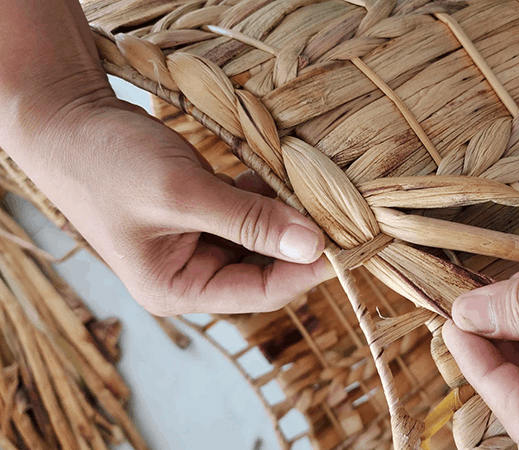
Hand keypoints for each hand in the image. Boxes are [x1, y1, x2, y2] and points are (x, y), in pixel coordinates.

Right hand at [0, 0, 334, 315]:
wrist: (68, 122)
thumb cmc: (109, 163)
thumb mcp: (181, 192)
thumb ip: (248, 220)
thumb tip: (312, 244)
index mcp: (178, 289)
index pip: (262, 291)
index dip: (307, 269)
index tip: (347, 241)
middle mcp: (191, 274)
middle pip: (267, 268)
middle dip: (301, 241)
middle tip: (342, 210)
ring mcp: (198, 244)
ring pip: (262, 239)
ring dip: (288, 215)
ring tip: (320, 190)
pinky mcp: (203, 214)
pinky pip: (249, 212)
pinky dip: (269, 196)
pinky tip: (285, 175)